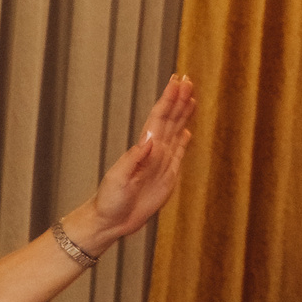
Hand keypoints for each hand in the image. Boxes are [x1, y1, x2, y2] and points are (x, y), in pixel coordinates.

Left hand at [82, 74, 195, 242]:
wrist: (111, 221)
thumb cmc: (109, 200)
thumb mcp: (119, 179)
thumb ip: (134, 160)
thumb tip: (149, 139)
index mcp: (142, 149)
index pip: (158, 118)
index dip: (168, 99)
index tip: (176, 82)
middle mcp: (153, 152)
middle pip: (168, 119)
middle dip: (178, 99)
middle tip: (187, 80)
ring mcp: (160, 162)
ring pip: (174, 131)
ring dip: (182, 114)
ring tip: (191, 97)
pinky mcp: (166, 175)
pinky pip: (178, 152)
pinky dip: (183, 140)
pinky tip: (187, 130)